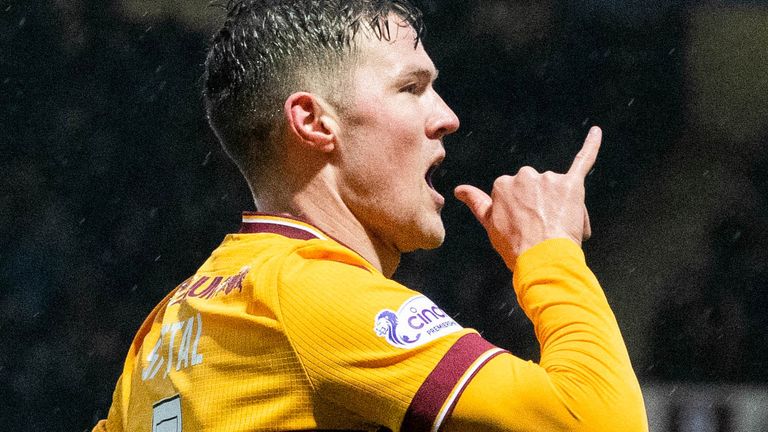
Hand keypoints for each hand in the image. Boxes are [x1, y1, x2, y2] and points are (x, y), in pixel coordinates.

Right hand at [455, 126, 601, 268]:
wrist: (542, 258)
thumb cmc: (515, 246)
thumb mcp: (488, 224)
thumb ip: (475, 201)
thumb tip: (459, 190)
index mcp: (502, 184)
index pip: (515, 193)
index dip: (521, 212)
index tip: (522, 228)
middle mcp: (524, 175)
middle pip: (535, 186)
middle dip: (541, 205)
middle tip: (542, 230)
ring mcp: (548, 179)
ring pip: (557, 188)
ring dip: (560, 205)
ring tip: (559, 231)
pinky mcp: (572, 184)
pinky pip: (583, 161)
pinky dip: (591, 145)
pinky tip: (597, 132)